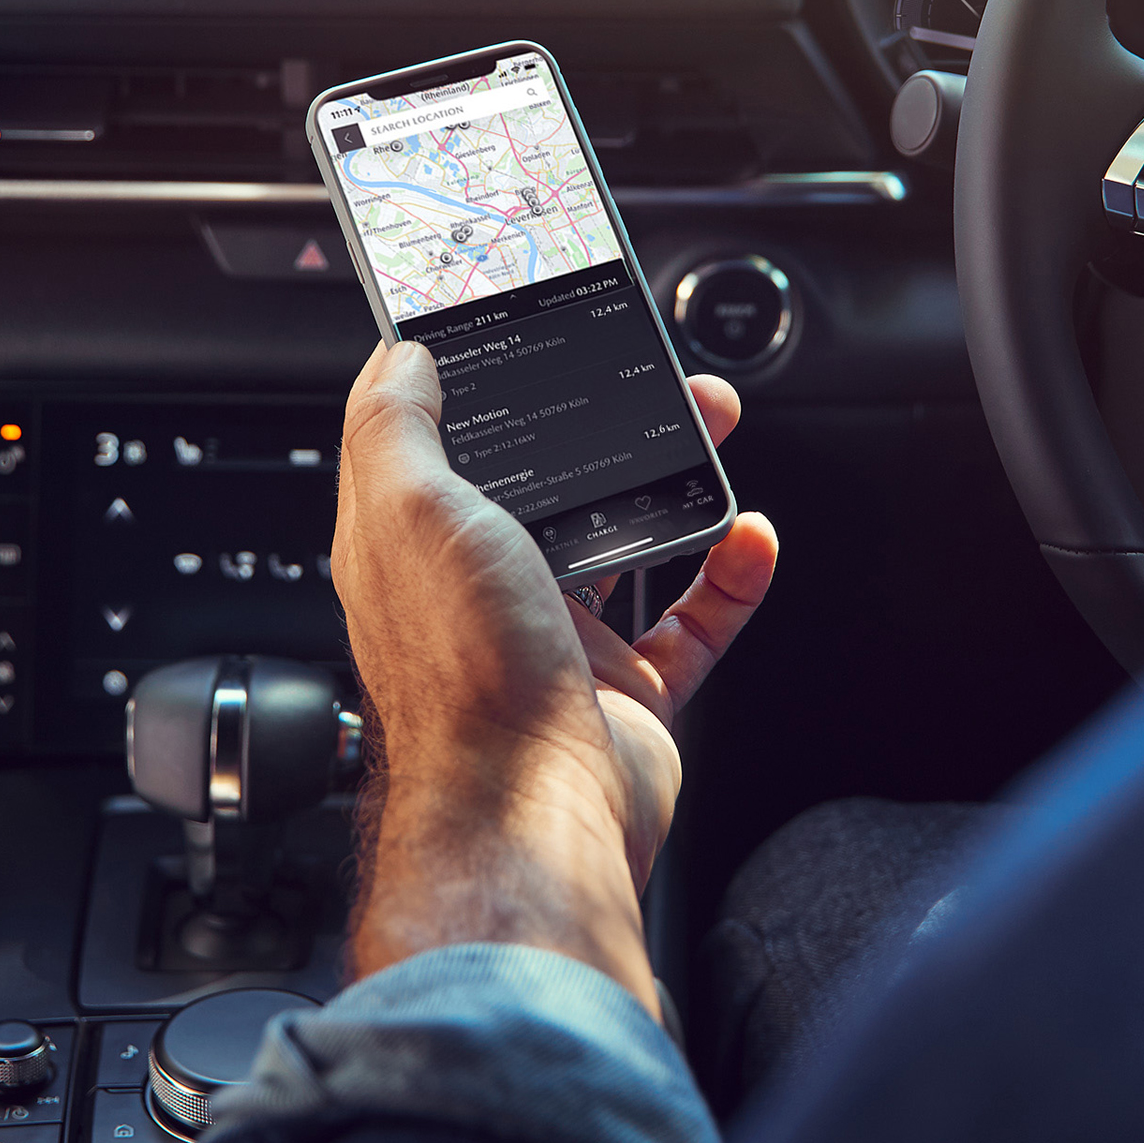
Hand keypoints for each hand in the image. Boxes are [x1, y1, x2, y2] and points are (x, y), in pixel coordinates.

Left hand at [332, 340, 777, 1012]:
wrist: (534, 817)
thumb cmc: (465, 674)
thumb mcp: (408, 510)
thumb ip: (394, 424)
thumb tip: (398, 355)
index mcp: (416, 542)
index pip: (440, 438)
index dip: (480, 378)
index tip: (524, 325)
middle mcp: (482, 586)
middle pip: (548, 477)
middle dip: (600, 417)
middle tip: (650, 373)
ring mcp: (557, 638)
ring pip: (625, 534)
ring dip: (673, 475)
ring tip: (712, 426)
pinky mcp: (625, 689)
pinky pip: (691, 621)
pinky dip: (728, 577)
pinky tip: (750, 537)